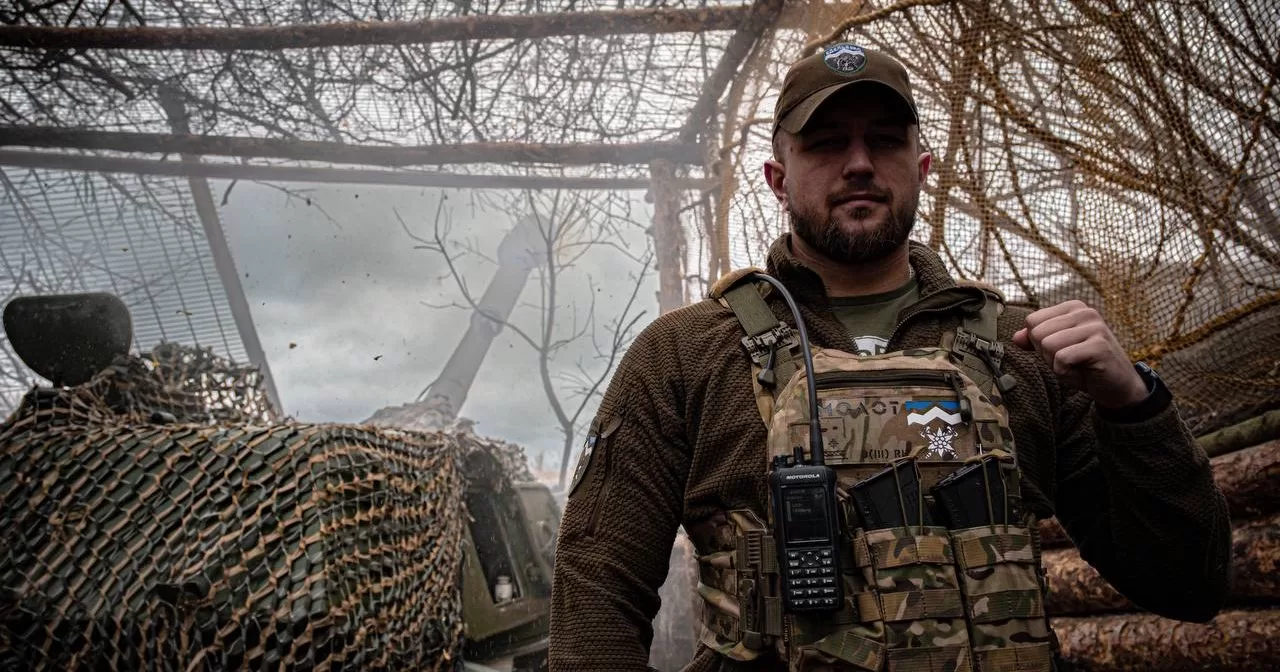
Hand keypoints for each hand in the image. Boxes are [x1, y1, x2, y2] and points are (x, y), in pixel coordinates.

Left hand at [1012, 300, 1147, 408]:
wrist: (1118, 386)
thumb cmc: (1085, 366)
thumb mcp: (1055, 350)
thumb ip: (1035, 341)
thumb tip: (1016, 337)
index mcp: (1073, 308)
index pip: (1032, 321)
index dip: (1039, 343)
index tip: (1060, 351)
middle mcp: (1085, 312)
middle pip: (1037, 333)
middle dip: (1047, 355)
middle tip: (1069, 361)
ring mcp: (1095, 327)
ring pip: (1048, 346)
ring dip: (1056, 364)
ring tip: (1076, 365)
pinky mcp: (1099, 345)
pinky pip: (1061, 359)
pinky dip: (1066, 372)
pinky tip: (1083, 371)